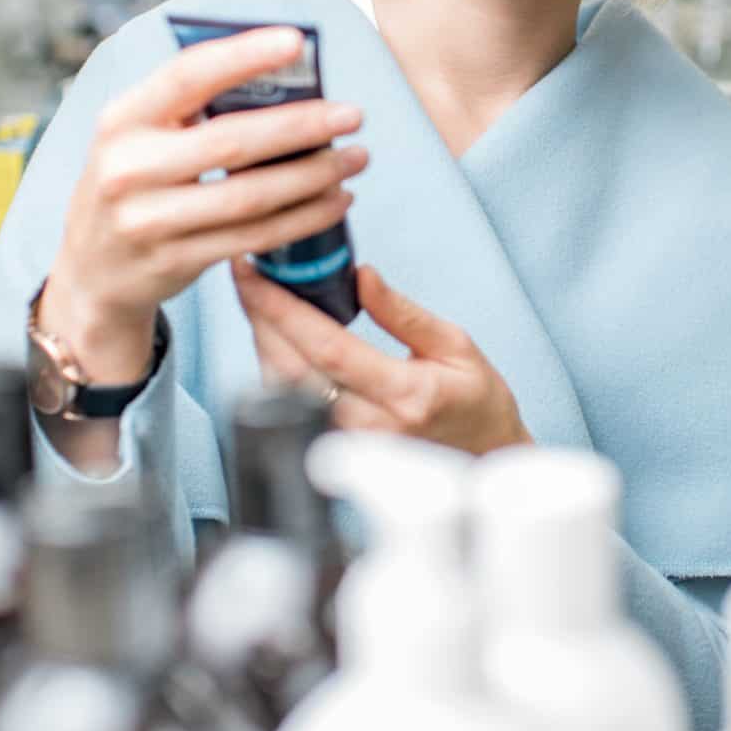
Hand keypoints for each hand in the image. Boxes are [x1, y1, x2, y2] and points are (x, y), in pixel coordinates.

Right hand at [40, 27, 368, 383]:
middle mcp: (129, 168)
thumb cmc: (132, 184)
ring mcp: (150, 220)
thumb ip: (188, 108)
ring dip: (314, 176)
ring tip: (356, 158)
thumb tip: (280, 75)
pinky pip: (255, 237)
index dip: (243, 55)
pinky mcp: (176, 261)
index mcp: (122, 120)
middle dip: (303, 125)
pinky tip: (336, 201)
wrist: (91, 274)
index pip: (187, 76)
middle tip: (354, 114)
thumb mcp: (137, 137)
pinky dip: (304, 218)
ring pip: (251, 196)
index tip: (296, 40)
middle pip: (232, 142)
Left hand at [232, 262, 532, 457]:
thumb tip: (361, 275)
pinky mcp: (336, 449)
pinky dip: (274, 363)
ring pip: (281, 389)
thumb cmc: (475, 400)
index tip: (254, 272)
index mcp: (406, 394)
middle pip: (290, 369)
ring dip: (262, 338)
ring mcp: (349, 443)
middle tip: (245, 272)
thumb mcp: (454, 344)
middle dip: (259, 316)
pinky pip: (290, 404)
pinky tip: (274, 334)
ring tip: (258, 295)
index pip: (327, 348)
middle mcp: (371, 425)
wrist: (484, 458)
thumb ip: (402, 313)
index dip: (282, 309)